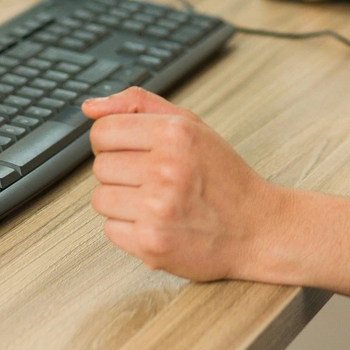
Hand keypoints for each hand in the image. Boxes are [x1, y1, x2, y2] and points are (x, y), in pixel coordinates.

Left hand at [83, 86, 349, 303]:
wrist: (258, 229)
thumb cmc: (224, 178)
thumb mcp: (191, 126)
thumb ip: (140, 105)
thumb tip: (90, 107)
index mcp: (175, 134)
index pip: (103, 131)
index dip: (113, 142)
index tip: (133, 151)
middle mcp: (166, 169)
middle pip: (100, 166)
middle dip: (123, 173)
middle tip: (155, 180)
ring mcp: (157, 209)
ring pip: (100, 199)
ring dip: (123, 202)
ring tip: (157, 202)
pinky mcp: (151, 244)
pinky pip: (110, 230)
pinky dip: (130, 229)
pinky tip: (159, 223)